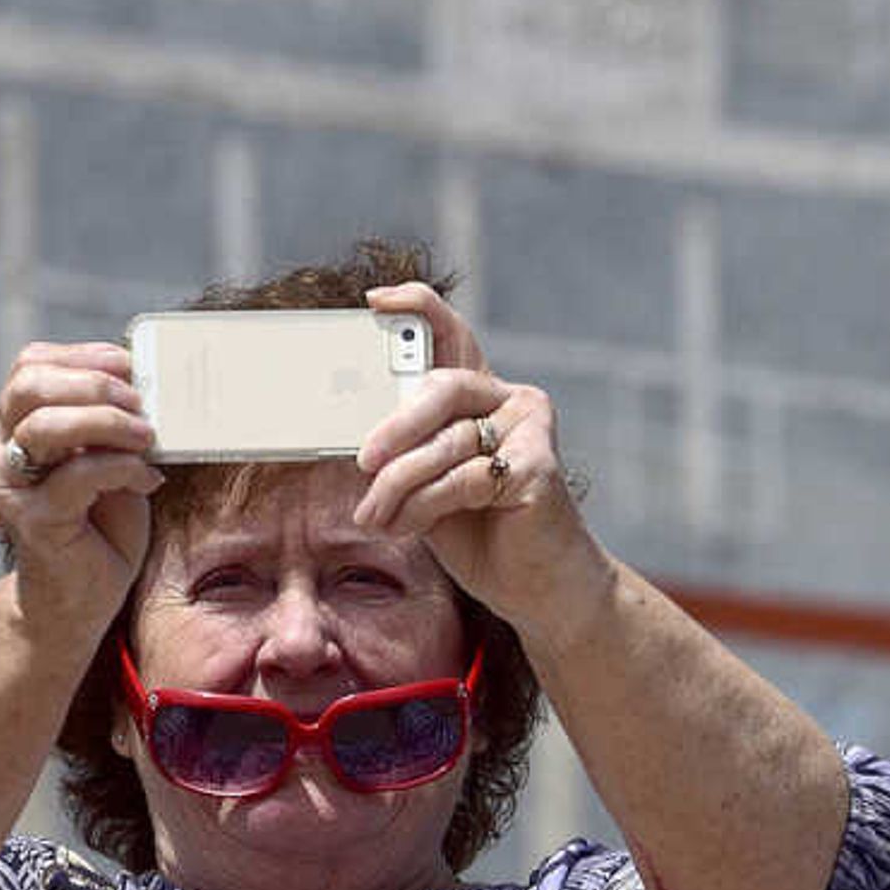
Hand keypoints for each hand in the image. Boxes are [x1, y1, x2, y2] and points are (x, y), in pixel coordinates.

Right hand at [0, 340, 160, 643]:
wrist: (83, 594)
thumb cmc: (100, 520)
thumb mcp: (103, 455)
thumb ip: (108, 420)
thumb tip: (149, 379)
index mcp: (10, 424)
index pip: (30, 365)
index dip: (82, 357)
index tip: (130, 366)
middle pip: (29, 386)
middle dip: (93, 385)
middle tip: (140, 404)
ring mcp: (13, 486)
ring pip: (46, 426)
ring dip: (108, 422)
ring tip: (147, 437)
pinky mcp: (36, 520)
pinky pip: (78, 475)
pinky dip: (123, 467)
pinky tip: (148, 479)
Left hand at [347, 281, 609, 634]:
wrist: (536, 585)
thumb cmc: (480, 532)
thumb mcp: (427, 483)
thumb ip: (404, 452)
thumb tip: (350, 439)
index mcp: (481, 392)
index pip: (450, 332)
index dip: (416, 306)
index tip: (373, 303)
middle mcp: (511, 399)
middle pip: (441, 386)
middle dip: (394, 426)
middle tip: (363, 459)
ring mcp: (530, 429)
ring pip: (446, 443)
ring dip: (399, 486)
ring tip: (374, 515)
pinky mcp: (538, 466)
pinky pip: (465, 479)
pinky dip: (426, 506)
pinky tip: (406, 525)